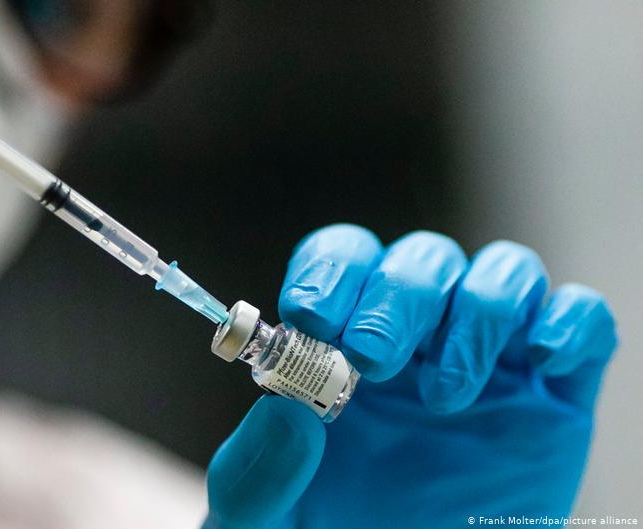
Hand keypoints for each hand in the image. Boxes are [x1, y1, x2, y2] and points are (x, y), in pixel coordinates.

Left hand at [205, 224, 617, 528]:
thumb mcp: (264, 521)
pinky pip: (584, 320)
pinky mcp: (554, 400)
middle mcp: (418, 340)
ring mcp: (491, 364)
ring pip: (502, 272)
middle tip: (372, 358)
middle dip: (395, 297)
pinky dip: (569, 320)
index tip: (310, 316)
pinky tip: (541, 360)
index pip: (342, 259)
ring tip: (444, 395)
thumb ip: (253, 475)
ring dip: (478, 310)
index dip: (329, 272)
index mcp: (343, 347)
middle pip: (420, 261)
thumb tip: (286, 414)